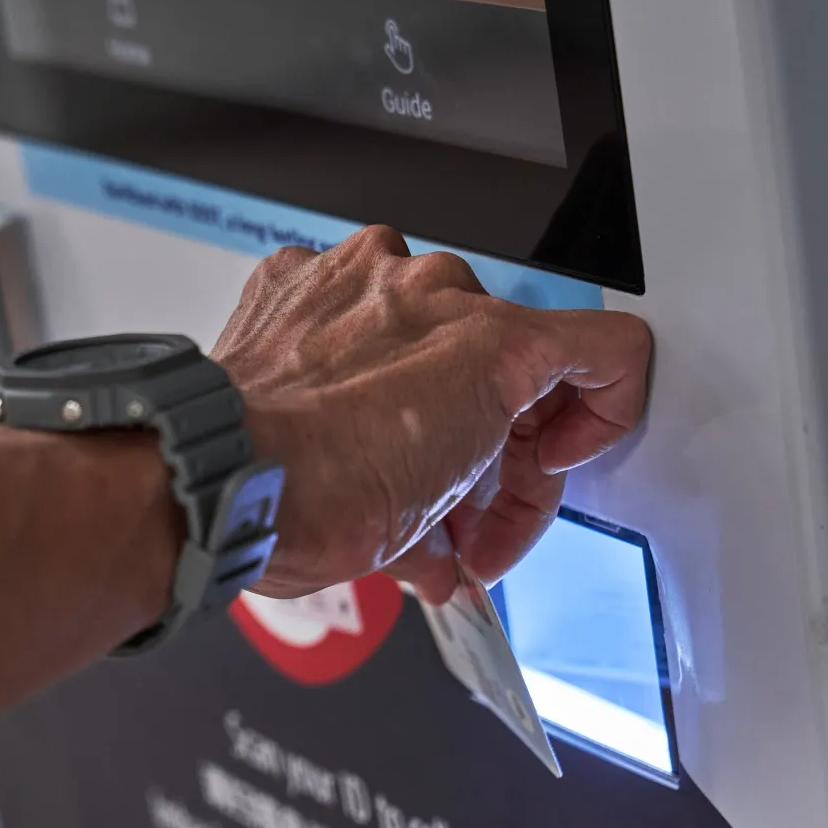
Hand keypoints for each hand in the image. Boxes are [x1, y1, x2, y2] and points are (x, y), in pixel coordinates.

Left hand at [214, 226, 650, 603]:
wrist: (217, 479)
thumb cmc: (315, 499)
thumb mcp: (425, 534)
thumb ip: (461, 526)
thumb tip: (444, 552)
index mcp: (495, 347)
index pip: (610, 351)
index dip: (598, 418)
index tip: (550, 461)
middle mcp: (437, 291)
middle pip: (511, 357)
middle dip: (494, 444)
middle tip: (464, 512)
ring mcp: (365, 274)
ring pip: (431, 326)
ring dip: (422, 394)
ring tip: (388, 465)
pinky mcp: (299, 277)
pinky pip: (350, 302)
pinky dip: (348, 354)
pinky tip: (332, 408)